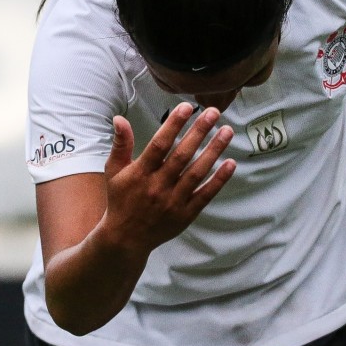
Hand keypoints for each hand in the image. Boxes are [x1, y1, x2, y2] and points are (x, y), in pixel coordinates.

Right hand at [101, 103, 235, 253]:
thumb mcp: (114, 171)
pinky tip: (231, 163)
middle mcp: (158, 186)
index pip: (159, 144)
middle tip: (214, 112)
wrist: (126, 238)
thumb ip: (121, 144)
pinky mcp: (186, 214)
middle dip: (199, 132)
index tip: (187, 107)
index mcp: (140, 173)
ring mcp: (173, 201)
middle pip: (182, 156)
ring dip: (214, 151)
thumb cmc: (121, 199)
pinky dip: (219, 180)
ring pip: (197, 173)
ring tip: (227, 131)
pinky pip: (205, 195)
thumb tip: (120, 118)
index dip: (174, 125)